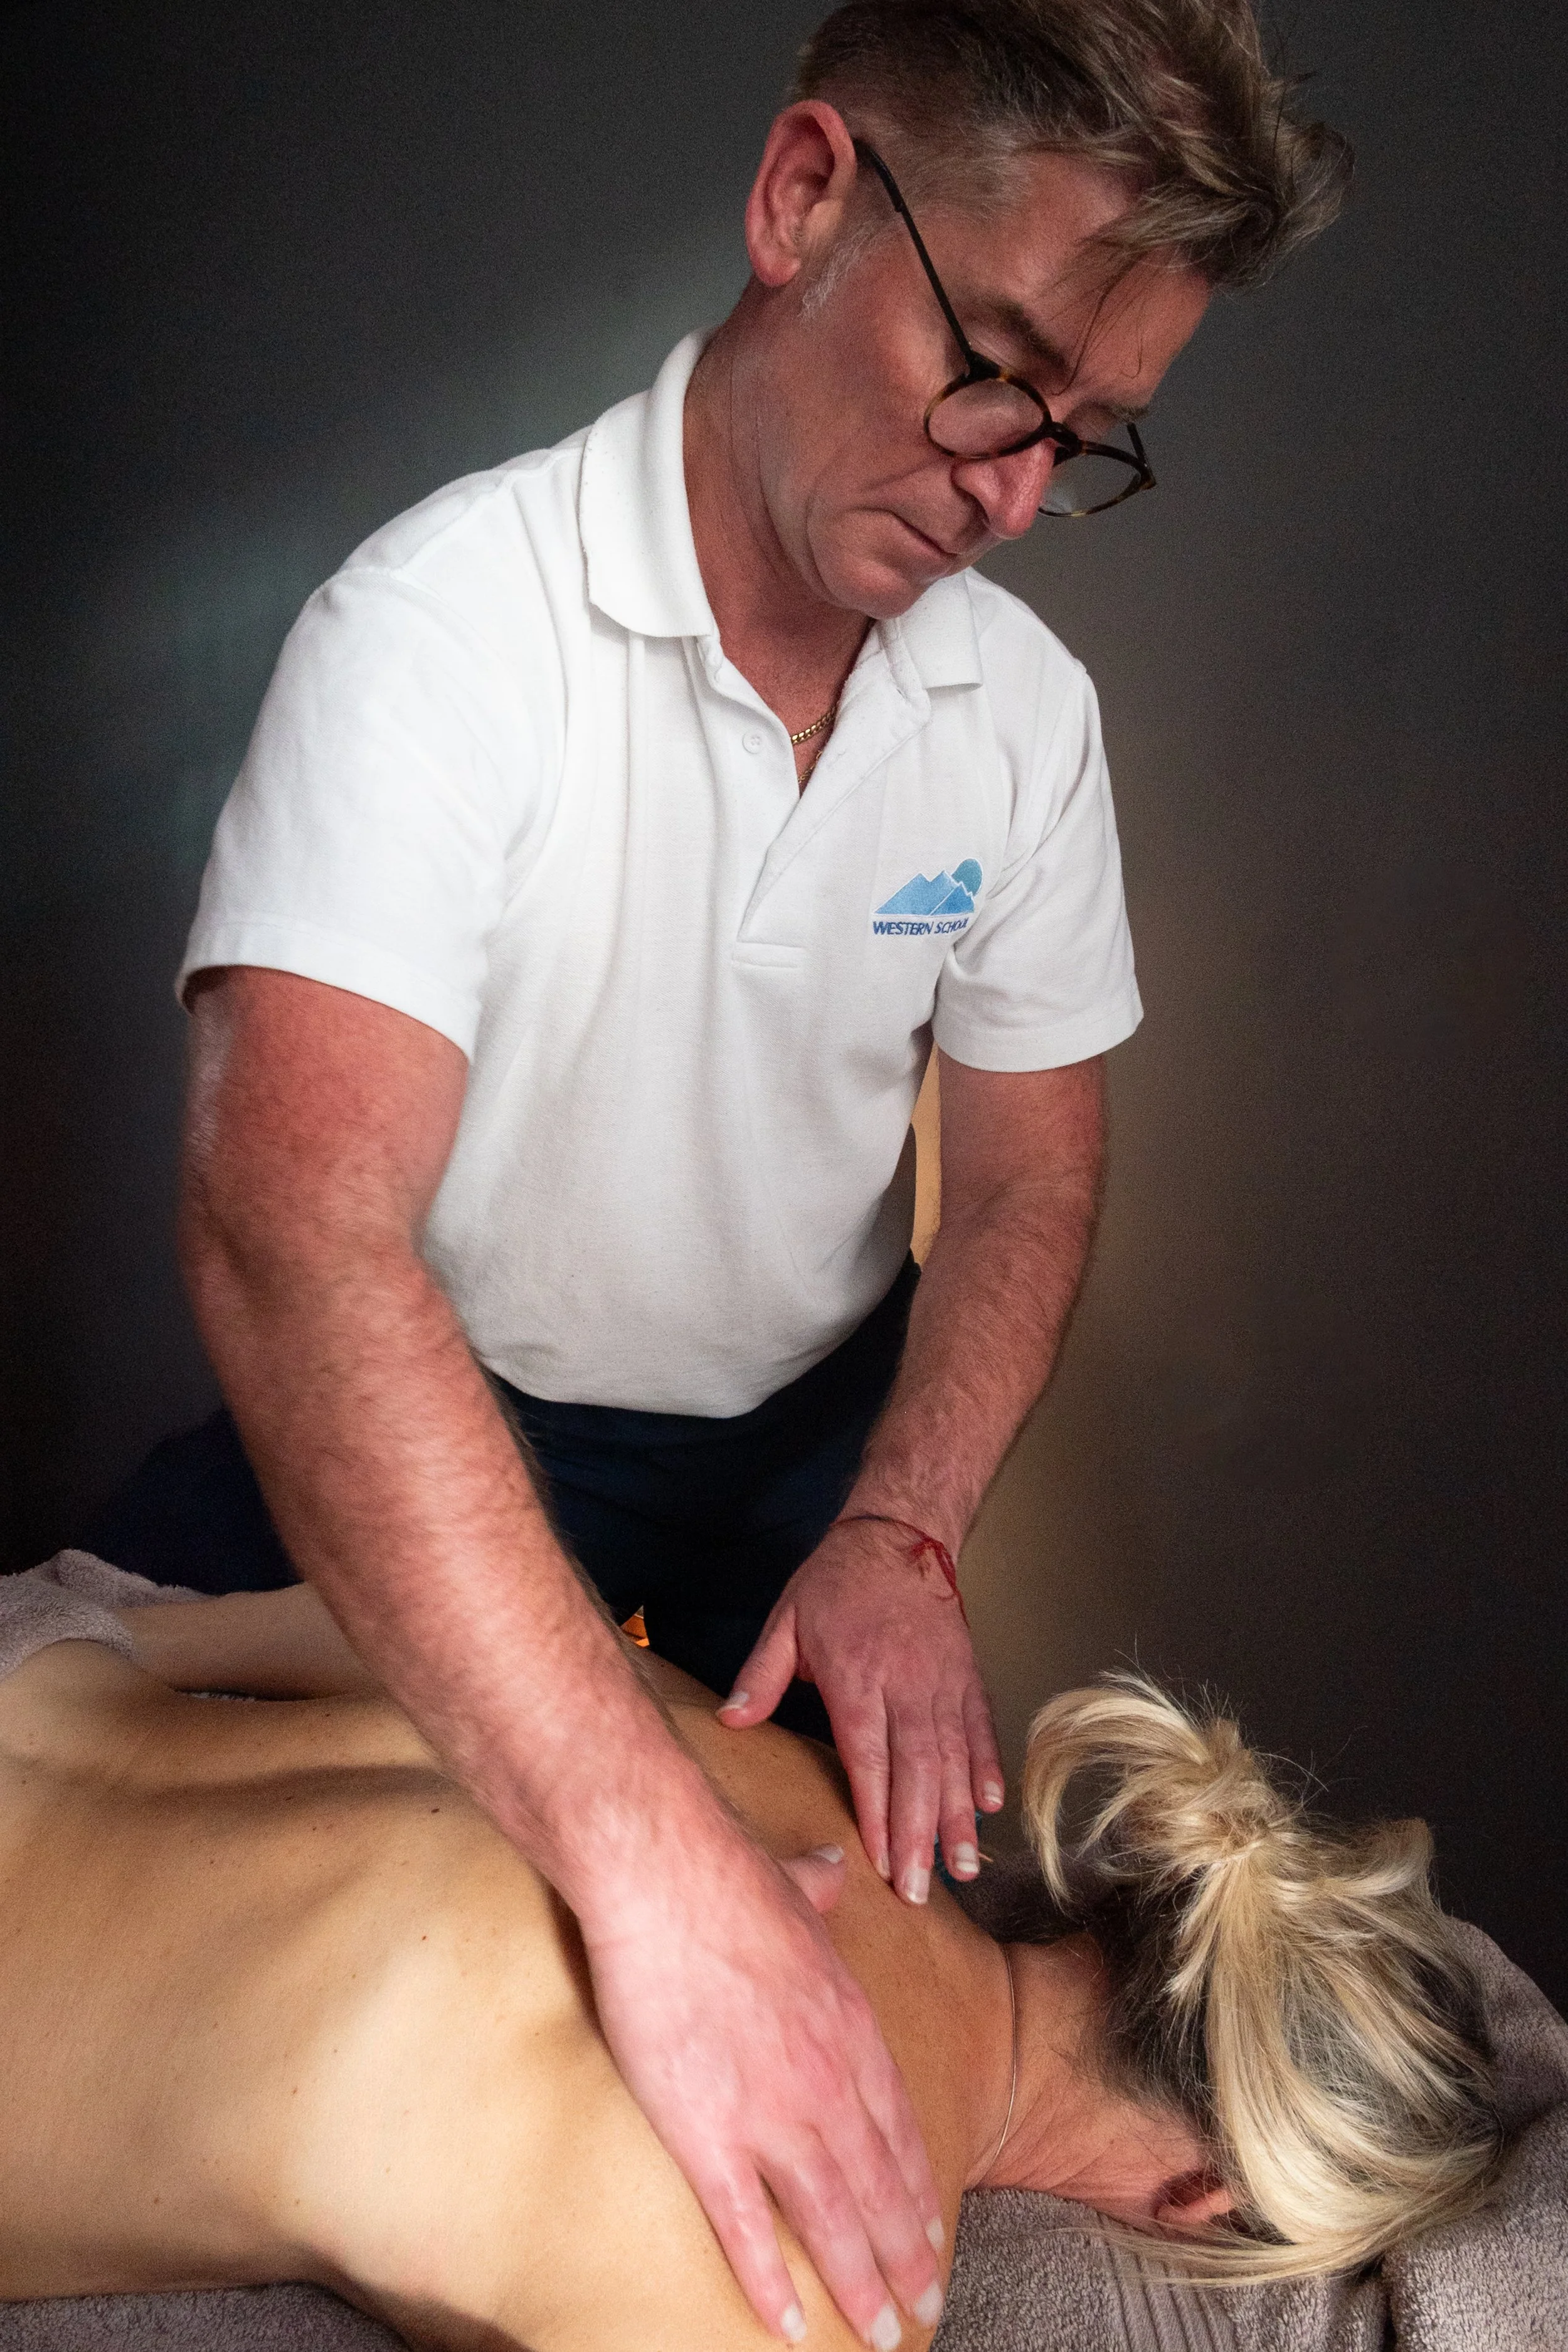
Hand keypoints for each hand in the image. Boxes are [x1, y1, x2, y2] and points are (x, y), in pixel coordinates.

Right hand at [579, 1815, 946, 2345]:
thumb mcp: (797, 1889)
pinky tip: (789, 2325)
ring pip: (829, 2218)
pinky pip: (745, 2225)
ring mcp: (771, 2113)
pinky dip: (769, 2280)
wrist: (671, 1882)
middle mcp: (826, 2082)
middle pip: (877, 2186)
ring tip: (882, 2332)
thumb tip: (831, 1872)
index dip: (916, 2187)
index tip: (932, 2233)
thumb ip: (819, 1893)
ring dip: (860, 2283)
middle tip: (925, 2307)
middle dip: (904, 2255)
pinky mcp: (708, 2134)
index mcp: (850, 2028)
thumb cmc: (729, 1880)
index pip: (896, 2126)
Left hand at [718, 1521, 1003, 1901]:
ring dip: (958, 1816)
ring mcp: (942, 1682)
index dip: (878, 1812)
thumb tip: (730, 1721)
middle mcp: (906, 1685)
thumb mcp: (786, 1619)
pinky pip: (979, 1728)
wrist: (898, 1533)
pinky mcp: (966, 1675)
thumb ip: (760, 1675)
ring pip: (954, 1758)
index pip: (870, 1756)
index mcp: (857, 1676)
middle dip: (920, 1835)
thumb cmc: (837, 1581)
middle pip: (917, 1770)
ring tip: (965, 1867)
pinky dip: (987, 1768)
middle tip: (921, 1890)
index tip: (883, 1862)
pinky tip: (991, 1808)